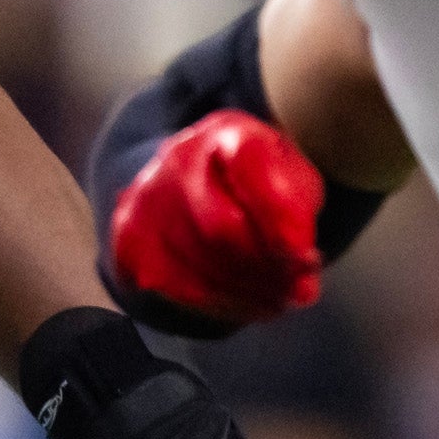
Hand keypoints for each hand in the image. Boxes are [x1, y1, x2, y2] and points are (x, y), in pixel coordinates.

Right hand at [107, 112, 328, 330]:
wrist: (199, 179)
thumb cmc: (258, 184)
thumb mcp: (293, 181)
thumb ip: (298, 221)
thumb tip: (301, 283)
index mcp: (229, 132)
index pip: (251, 171)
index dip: (280, 221)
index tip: (308, 260)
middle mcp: (178, 158)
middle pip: (222, 231)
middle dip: (267, 270)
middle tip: (298, 294)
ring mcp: (147, 199)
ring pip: (199, 270)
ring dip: (247, 297)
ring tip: (277, 302)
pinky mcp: (130, 240)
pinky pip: (176, 289)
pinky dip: (219, 306)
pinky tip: (243, 303)